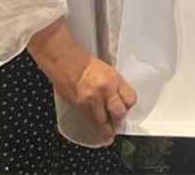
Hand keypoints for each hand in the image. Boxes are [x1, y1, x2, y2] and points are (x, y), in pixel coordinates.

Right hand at [28, 18, 136, 140]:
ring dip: (106, 130)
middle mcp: (105, 90)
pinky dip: (94, 125)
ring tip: (107, 134)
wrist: (64, 61)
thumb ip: (114, 86)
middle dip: (118, 121)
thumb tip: (119, 101)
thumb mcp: (107, 71)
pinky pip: (90, 120)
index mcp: (114, 79)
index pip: (130, 99)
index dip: (129, 106)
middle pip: (119, 114)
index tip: (126, 109)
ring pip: (103, 122)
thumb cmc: (84, 62)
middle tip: (116, 124)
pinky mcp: (79, 106)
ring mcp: (91, 100)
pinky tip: (95, 127)